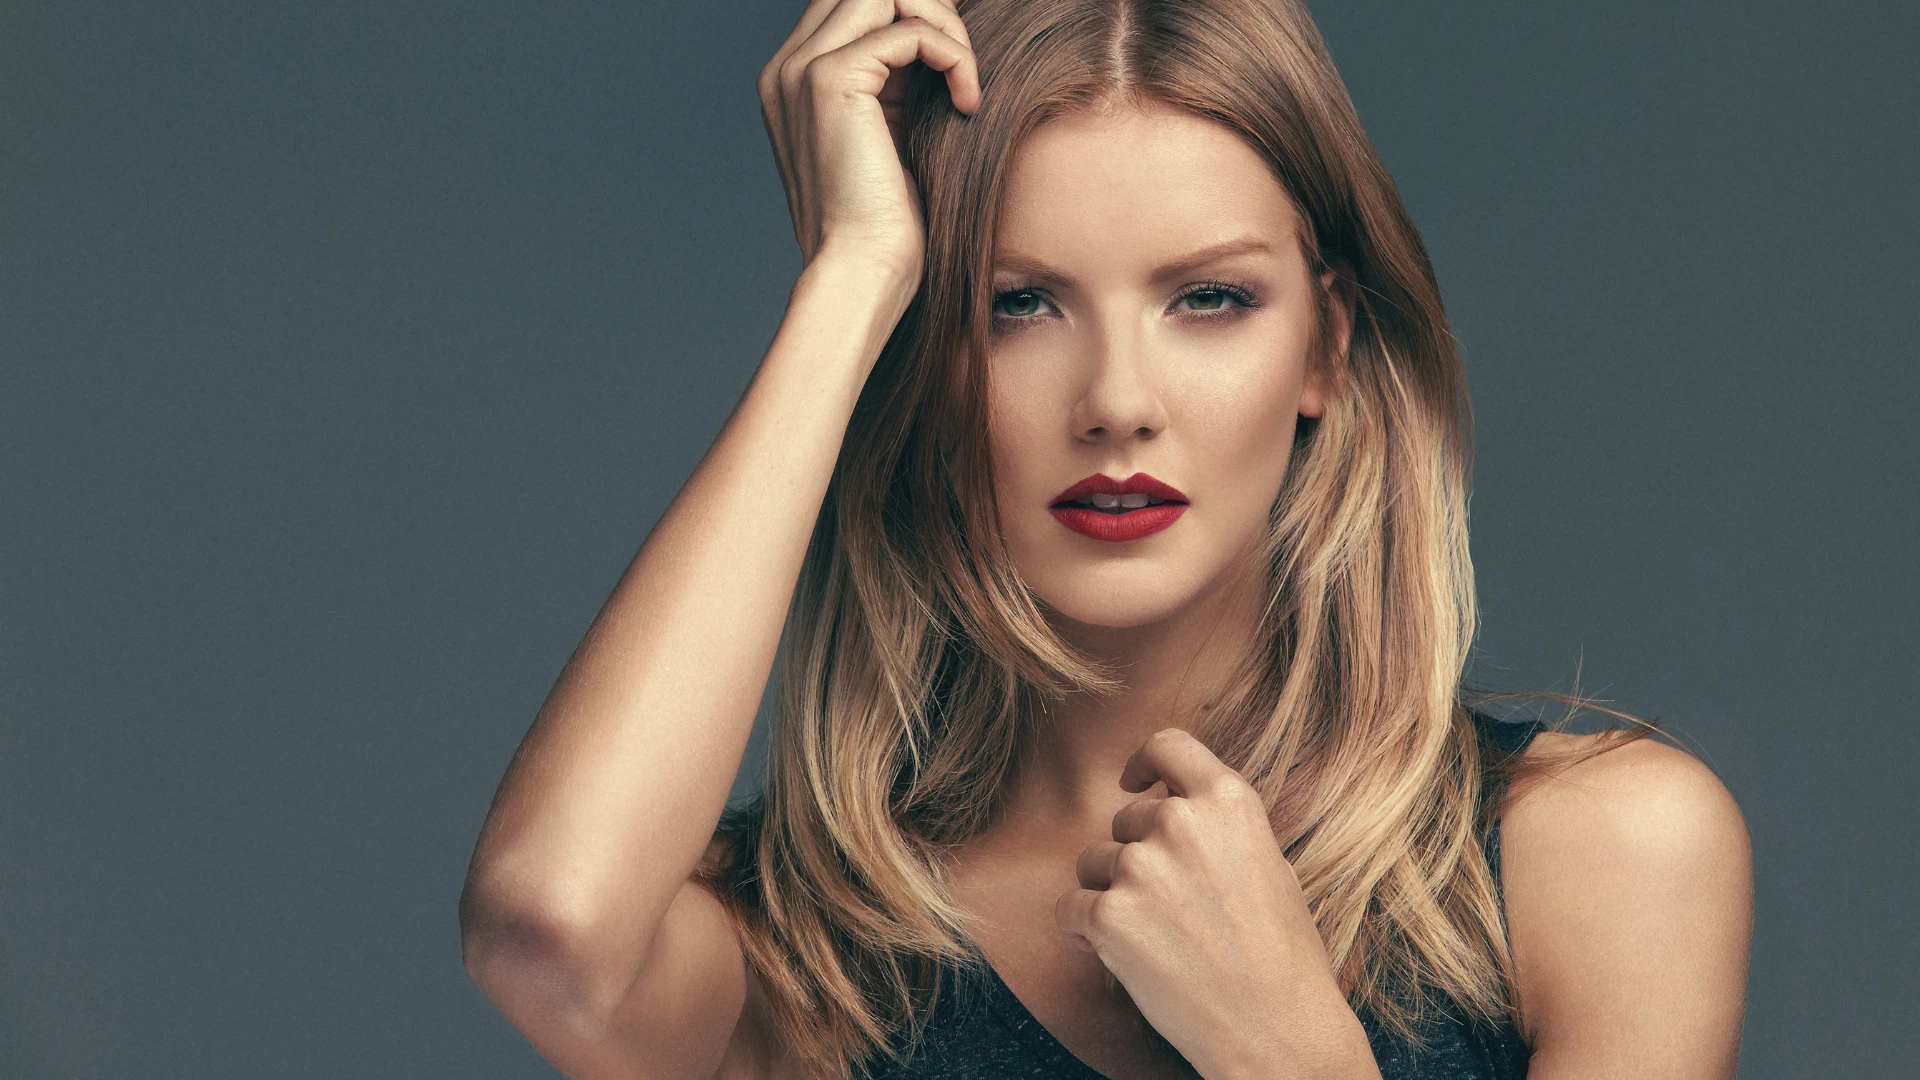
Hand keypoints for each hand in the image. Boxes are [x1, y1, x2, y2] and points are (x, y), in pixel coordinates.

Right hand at [756, 0, 981, 286]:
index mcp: (794, 80)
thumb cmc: (885, 225)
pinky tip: (967, 103)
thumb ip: (898, 82)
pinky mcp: (831, 81)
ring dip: (944, 27)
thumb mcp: (891, 135)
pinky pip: (911, 31)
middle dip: (928, 10)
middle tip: (962, 61)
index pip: (852, 3)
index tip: (954, 54)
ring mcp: (803, 69)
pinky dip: (953, 57)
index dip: (911, 13)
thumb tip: (942, 35)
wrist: (861, 272)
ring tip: (964, 81)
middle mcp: (788, 67)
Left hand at [1055, 729, 1378, 1079]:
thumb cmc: (1282, 954)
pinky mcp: (1109, 915)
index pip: (1168, 745)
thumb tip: (1169, 810)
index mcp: (1229, 801)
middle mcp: (1181, 822)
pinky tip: (1122, 956)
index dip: (1144, 762)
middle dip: (1136, 856)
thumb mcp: (1269, 862)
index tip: (1133, 781)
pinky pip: (1070, 907)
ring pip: (1094, 861)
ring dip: (1111, 893)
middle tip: (1172, 909)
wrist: (1276, 1029)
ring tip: (1159, 937)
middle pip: (1125, 818)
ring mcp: (1141, 867)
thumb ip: (1217, 827)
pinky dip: (1086, 930)